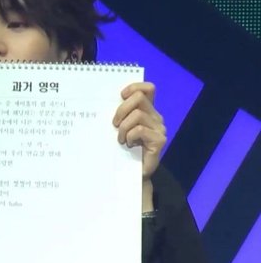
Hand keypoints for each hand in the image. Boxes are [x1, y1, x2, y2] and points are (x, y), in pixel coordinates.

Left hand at [113, 82, 165, 208]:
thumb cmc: (122, 150)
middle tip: (114, 124)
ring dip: (123, 127)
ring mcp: (159, 129)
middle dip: (121, 109)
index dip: (134, 87)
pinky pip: (140, 129)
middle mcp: (156, 117)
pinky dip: (130, 136)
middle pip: (139, 97)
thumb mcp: (119, 129)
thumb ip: (119, 116)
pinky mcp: (159, 141)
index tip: (121, 96)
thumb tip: (103, 101)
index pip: (148, 89)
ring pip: (137, 115)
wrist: (130, 174)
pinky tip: (128, 145)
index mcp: (147, 111)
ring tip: (121, 139)